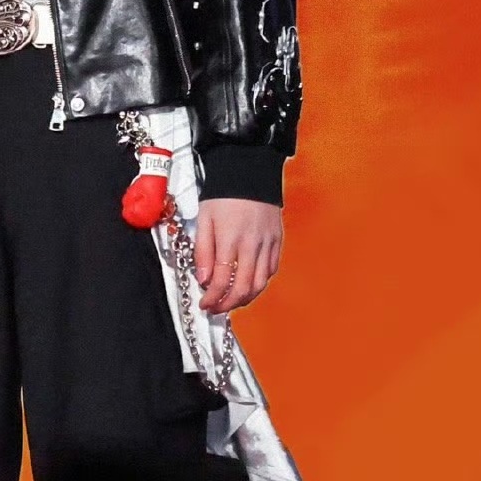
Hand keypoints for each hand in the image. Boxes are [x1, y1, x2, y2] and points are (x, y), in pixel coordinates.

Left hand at [193, 198, 282, 313]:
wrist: (248, 172)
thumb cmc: (223, 194)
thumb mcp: (204, 219)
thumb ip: (203, 251)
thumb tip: (204, 280)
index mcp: (230, 239)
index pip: (221, 281)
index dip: (212, 298)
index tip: (204, 304)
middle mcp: (251, 245)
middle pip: (243, 289)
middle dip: (227, 304)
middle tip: (216, 308)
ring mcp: (267, 244)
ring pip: (260, 284)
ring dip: (245, 298)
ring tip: (231, 300)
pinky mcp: (277, 241)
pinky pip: (271, 270)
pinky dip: (259, 282)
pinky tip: (248, 283)